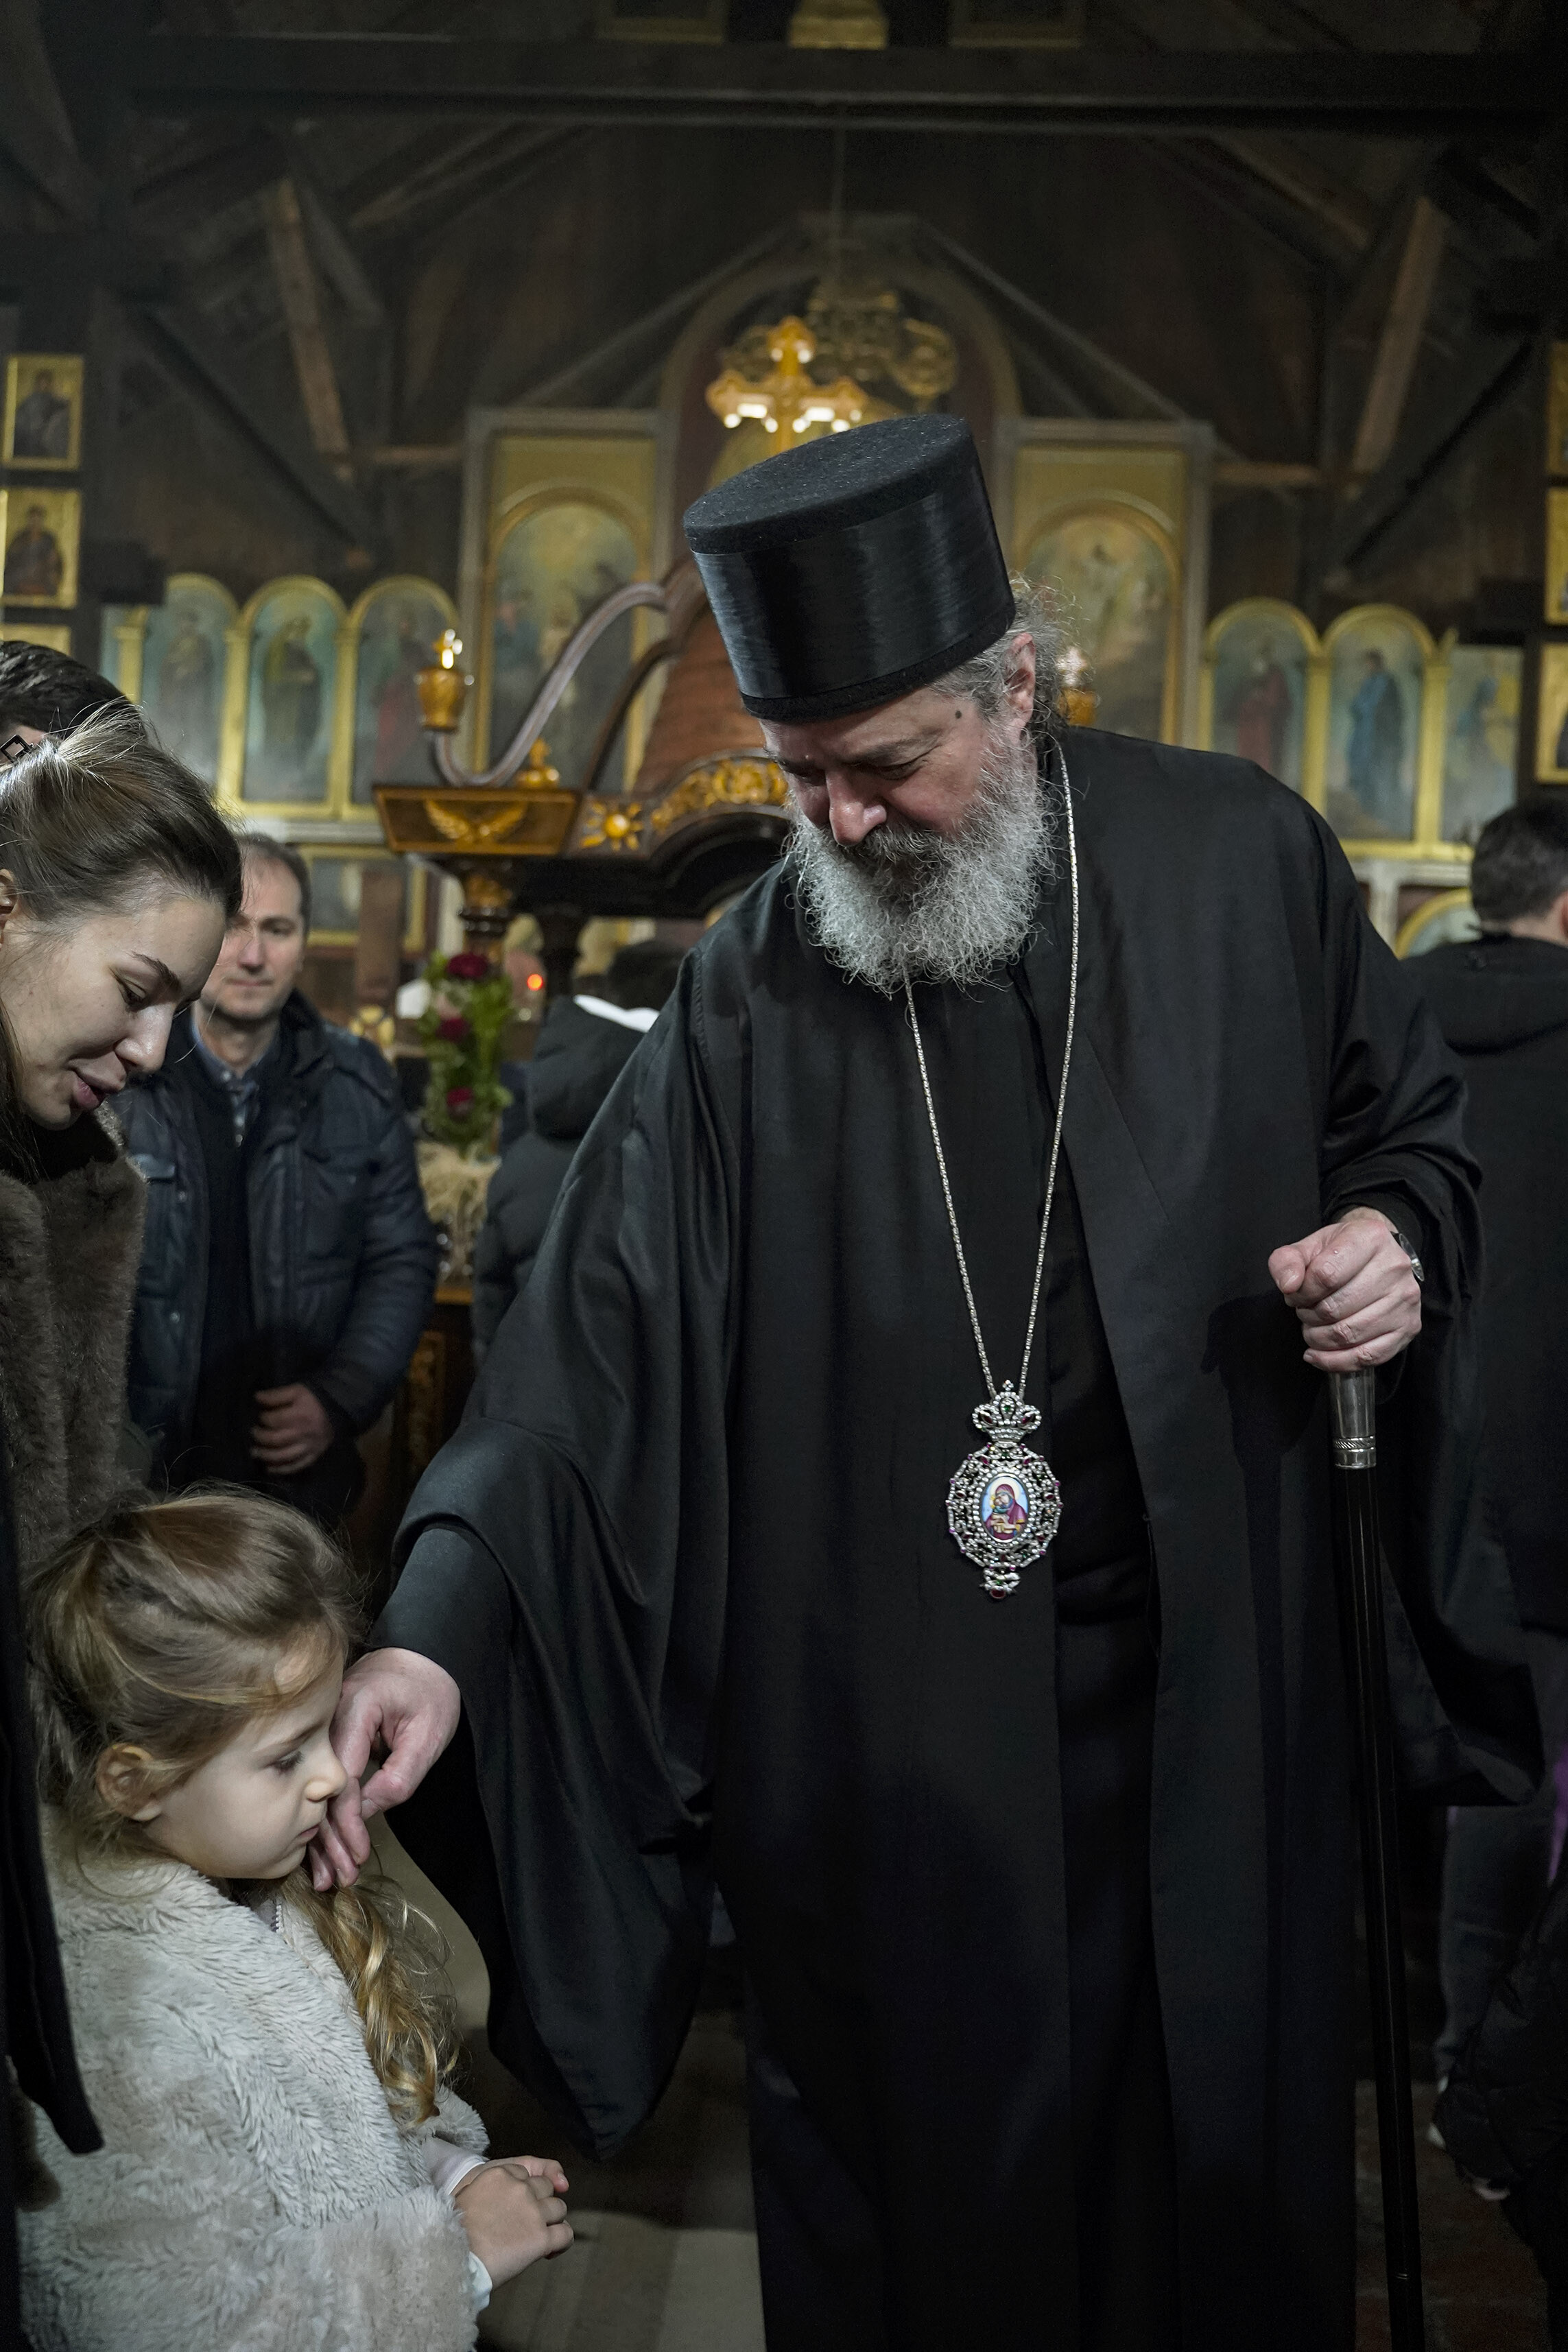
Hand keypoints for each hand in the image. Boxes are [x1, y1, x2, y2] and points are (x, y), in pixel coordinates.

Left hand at [252, 1383, 335, 1473]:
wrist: (336, 1411)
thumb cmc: (312, 1400)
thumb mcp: (296, 1391)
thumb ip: (276, 1395)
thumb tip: (257, 1397)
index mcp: (299, 1415)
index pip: (274, 1420)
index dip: (263, 1418)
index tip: (260, 1416)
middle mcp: (303, 1434)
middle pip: (275, 1440)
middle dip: (260, 1437)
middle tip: (254, 1433)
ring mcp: (308, 1447)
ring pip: (283, 1456)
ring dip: (266, 1456)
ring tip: (255, 1452)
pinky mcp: (313, 1456)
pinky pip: (295, 1466)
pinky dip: (281, 1470)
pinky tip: (269, 1468)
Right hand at [310, 1648, 461, 1890]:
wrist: (421, 1657)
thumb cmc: (430, 1691)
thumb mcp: (428, 1734)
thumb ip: (399, 1776)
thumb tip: (364, 1814)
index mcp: (354, 1707)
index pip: (341, 1777)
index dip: (345, 1823)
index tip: (356, 1856)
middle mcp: (327, 1716)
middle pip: (319, 1789)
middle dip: (328, 1840)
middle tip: (340, 1879)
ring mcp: (321, 1727)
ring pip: (313, 1790)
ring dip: (320, 1836)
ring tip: (327, 1878)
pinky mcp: (324, 1739)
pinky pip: (318, 1782)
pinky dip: (322, 1816)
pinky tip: (320, 1850)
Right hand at [453, 2157, 572, 2285]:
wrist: (452, 2258)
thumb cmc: (452, 2233)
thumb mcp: (464, 2195)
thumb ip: (486, 2189)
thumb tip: (496, 2200)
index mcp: (499, 2174)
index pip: (526, 2172)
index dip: (525, 2189)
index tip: (519, 2205)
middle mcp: (520, 2188)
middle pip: (546, 2188)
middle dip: (541, 2203)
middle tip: (529, 2222)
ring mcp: (533, 2212)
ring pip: (559, 2208)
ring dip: (552, 2221)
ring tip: (540, 2237)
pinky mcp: (541, 2238)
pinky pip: (565, 2234)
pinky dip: (563, 2242)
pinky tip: (551, 2251)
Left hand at [1268, 1205, 1421, 1372]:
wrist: (1377, 1255)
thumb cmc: (1341, 1251)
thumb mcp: (1309, 1246)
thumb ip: (1287, 1261)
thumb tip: (1288, 1285)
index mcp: (1370, 1238)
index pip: (1325, 1276)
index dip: (1301, 1293)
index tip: (1295, 1294)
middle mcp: (1395, 1267)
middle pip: (1336, 1309)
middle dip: (1309, 1316)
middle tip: (1304, 1312)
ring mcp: (1406, 1300)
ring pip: (1349, 1335)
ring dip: (1319, 1338)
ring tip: (1312, 1328)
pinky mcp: (1409, 1327)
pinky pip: (1368, 1357)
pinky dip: (1336, 1361)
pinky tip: (1318, 1354)